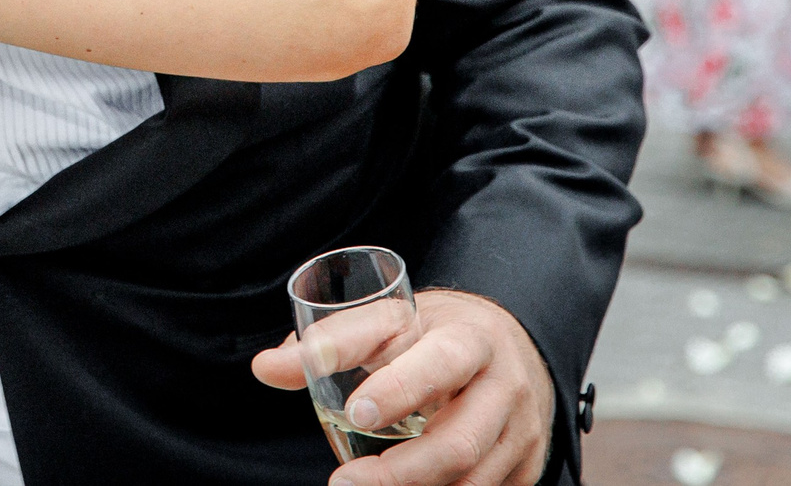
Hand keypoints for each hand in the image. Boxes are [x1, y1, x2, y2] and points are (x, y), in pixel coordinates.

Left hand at [252, 289, 554, 485]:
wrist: (509, 349)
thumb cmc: (433, 333)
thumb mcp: (389, 321)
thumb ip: (331, 342)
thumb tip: (264, 368)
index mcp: (471, 338)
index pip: (440, 362)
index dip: (400, 388)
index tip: (355, 412)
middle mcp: (505, 387)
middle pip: (458, 441)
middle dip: (399, 471)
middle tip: (342, 484)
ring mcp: (522, 433)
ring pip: (473, 480)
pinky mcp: (526, 467)